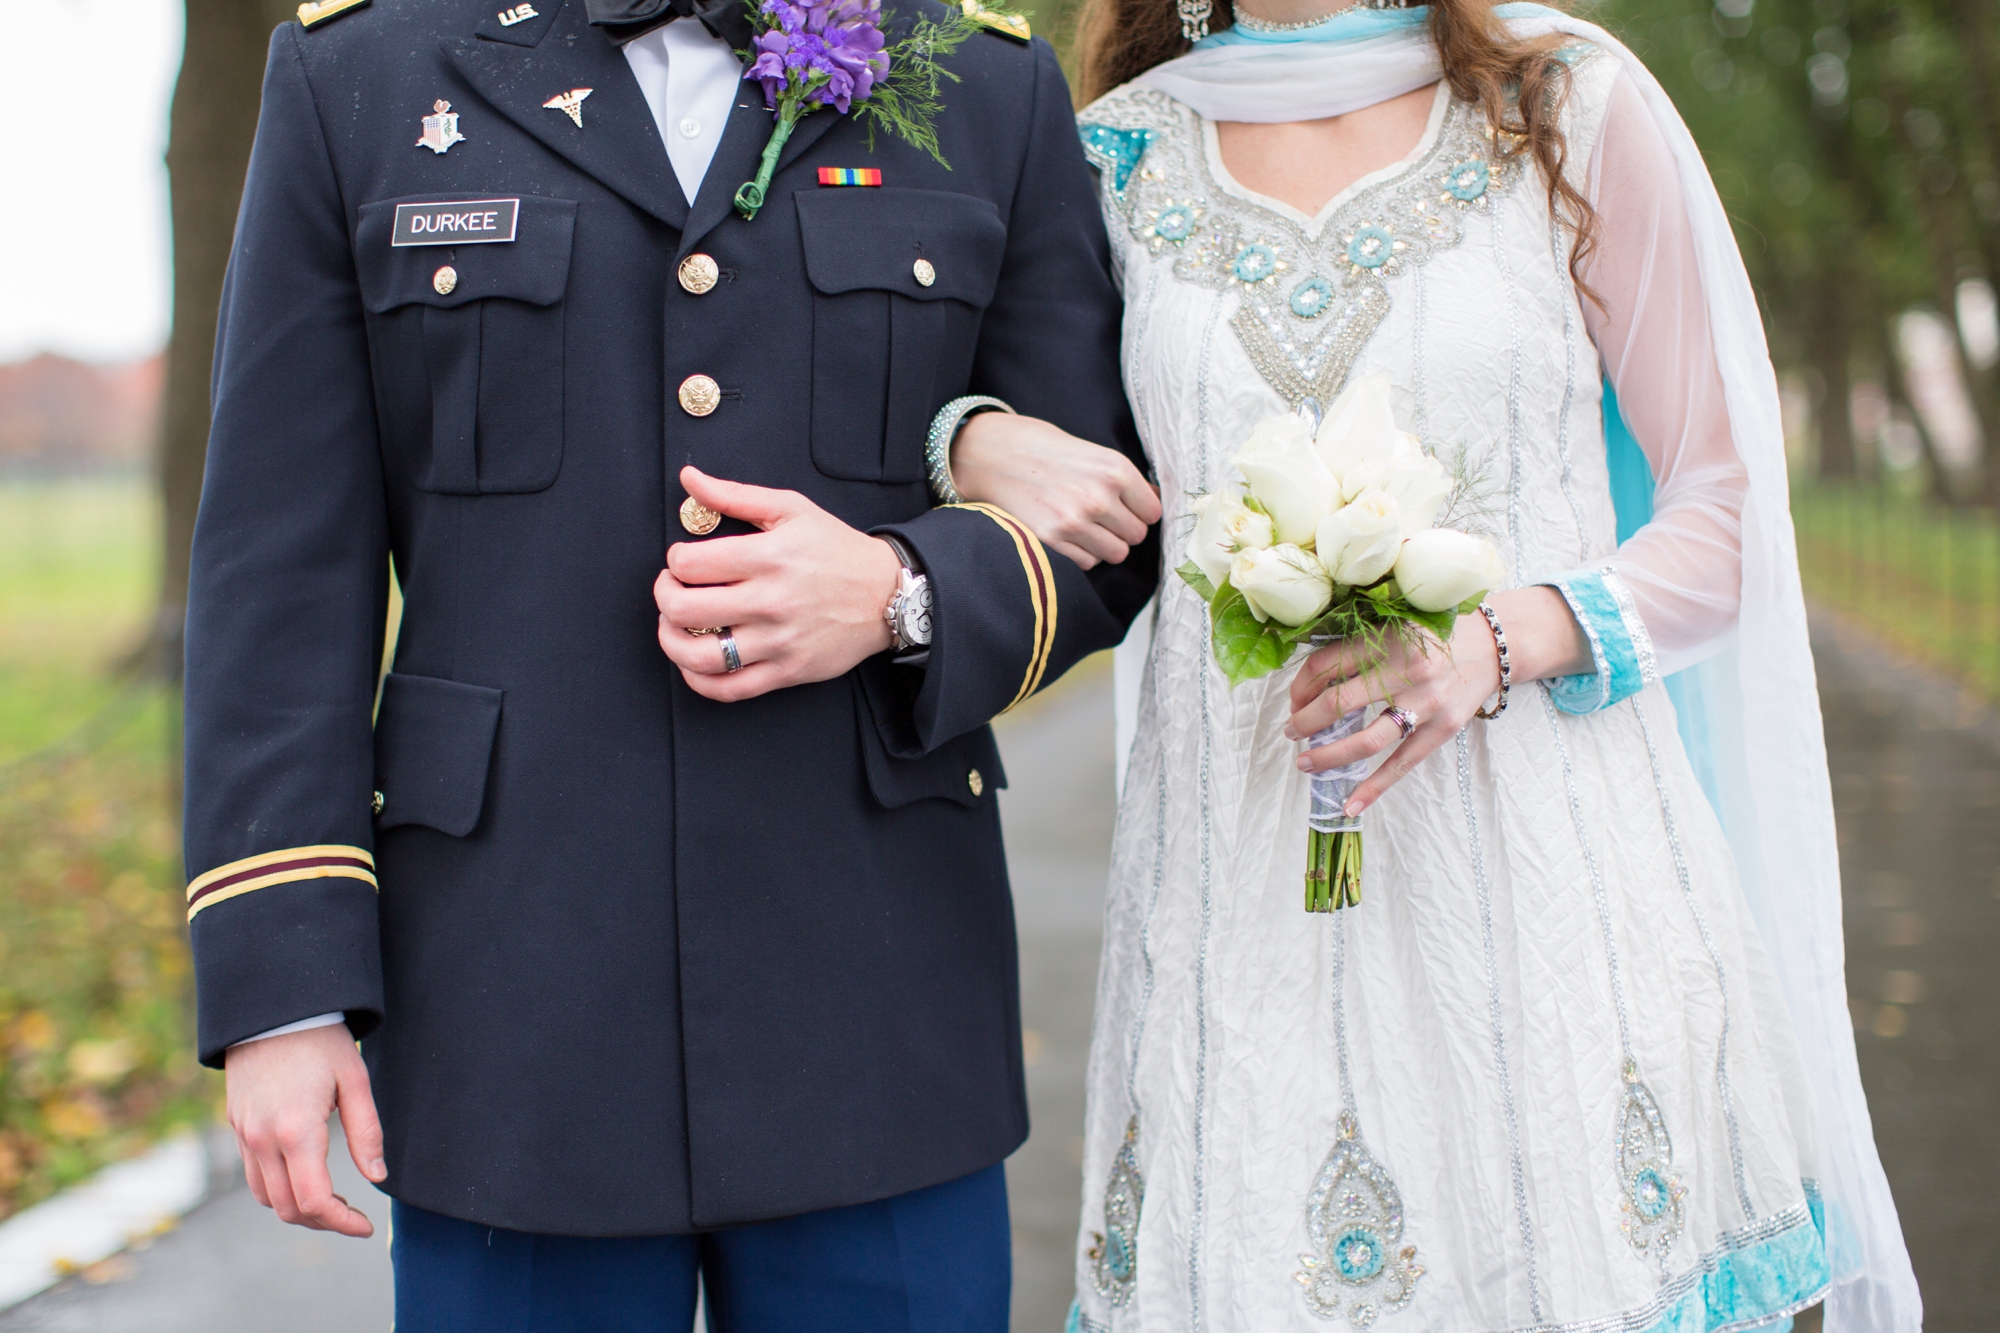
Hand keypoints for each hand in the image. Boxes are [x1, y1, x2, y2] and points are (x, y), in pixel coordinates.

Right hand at [224, 1022, 384, 1236]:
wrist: (273, 1009)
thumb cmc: (321, 1040)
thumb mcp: (356, 1081)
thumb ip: (367, 1132)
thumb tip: (378, 1176)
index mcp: (296, 1131)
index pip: (314, 1200)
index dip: (342, 1222)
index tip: (364, 1226)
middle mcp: (262, 1140)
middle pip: (288, 1208)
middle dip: (323, 1221)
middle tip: (353, 1216)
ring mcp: (244, 1134)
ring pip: (266, 1197)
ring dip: (298, 1208)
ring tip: (333, 1200)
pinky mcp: (237, 1126)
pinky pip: (253, 1175)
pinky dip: (278, 1189)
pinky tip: (305, 1176)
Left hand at [656, 466, 900, 701]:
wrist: (886, 593)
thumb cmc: (837, 549)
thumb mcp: (790, 509)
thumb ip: (734, 495)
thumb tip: (689, 478)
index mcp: (768, 557)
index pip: (689, 565)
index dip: (674, 561)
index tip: (682, 561)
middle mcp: (770, 602)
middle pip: (684, 610)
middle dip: (664, 597)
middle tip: (672, 590)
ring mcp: (778, 641)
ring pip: (698, 656)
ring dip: (671, 641)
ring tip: (674, 627)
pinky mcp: (787, 671)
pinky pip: (728, 689)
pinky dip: (698, 680)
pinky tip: (694, 663)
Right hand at [949, 412, 1160, 568]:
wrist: (991, 453)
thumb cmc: (1043, 450)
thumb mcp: (1092, 453)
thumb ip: (1123, 479)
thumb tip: (1154, 500)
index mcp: (1115, 470)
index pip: (1152, 512)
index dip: (1140, 512)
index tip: (1125, 508)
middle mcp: (1099, 496)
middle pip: (1136, 536)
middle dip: (1122, 530)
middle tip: (1100, 517)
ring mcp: (1075, 521)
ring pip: (1115, 553)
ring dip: (1103, 545)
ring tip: (1083, 526)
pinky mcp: (1051, 540)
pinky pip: (1087, 563)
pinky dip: (1081, 554)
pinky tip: (1065, 533)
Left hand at [1284, 587, 1590, 813]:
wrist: (1491, 646)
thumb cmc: (1433, 636)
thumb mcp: (1394, 626)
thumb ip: (1357, 645)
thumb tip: (1306, 678)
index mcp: (1387, 638)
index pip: (1325, 665)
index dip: (1299, 686)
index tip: (1292, 700)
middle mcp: (1406, 670)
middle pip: (1338, 703)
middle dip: (1305, 721)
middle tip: (1290, 731)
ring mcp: (1426, 703)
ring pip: (1365, 739)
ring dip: (1328, 755)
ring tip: (1305, 762)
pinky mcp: (1442, 729)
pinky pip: (1401, 764)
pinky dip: (1374, 788)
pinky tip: (1350, 805)